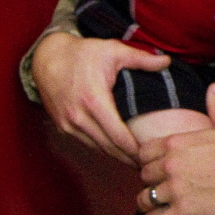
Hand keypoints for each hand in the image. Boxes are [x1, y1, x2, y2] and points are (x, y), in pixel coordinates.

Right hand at [31, 31, 169, 162]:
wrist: (47, 57)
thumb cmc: (83, 53)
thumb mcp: (113, 50)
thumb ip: (141, 59)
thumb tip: (167, 61)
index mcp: (94, 101)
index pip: (118, 136)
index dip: (134, 150)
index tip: (151, 155)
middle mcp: (79, 117)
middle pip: (108, 148)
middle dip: (128, 158)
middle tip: (149, 164)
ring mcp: (68, 124)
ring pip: (97, 148)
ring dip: (115, 156)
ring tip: (136, 160)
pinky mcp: (62, 126)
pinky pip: (86, 142)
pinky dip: (101, 147)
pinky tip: (116, 150)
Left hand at [137, 84, 214, 214]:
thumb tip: (214, 87)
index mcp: (176, 143)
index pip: (144, 153)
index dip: (147, 161)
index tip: (154, 168)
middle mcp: (170, 165)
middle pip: (143, 176)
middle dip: (149, 183)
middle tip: (157, 189)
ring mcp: (174, 189)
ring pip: (145, 199)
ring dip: (147, 206)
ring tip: (152, 210)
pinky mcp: (182, 211)